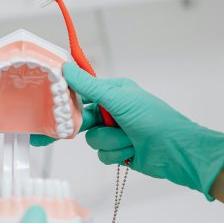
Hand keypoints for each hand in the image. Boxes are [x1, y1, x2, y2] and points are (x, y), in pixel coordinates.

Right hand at [34, 63, 223, 197]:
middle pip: (81, 119)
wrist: (176, 152)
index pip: (81, 92)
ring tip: (128, 139)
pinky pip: (102, 154)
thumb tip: (66, 68)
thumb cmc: (154, 120)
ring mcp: (115, 132)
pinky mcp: (118, 151)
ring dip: (109, 141)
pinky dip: (116, 153)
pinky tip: (131, 151)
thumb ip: (89, 86)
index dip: (65, 100)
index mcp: (113, 92)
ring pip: (91, 139)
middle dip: (79, 127)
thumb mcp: (119, 99)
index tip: (48, 104)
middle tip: (50, 134)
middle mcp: (112, 111)